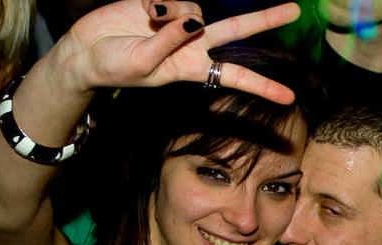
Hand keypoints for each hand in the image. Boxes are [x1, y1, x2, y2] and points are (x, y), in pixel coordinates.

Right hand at [59, 0, 299, 102]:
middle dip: (264, 19)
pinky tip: (146, 8)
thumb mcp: (144, 64)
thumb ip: (170, 42)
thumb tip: (195, 21)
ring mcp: (180, 24)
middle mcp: (193, 45)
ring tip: (149, 20)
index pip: (234, 77)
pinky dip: (161, 0)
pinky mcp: (164, 5)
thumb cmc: (114, 68)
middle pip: (237, 30)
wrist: (87, 52)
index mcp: (192, 68)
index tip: (289, 97)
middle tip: (294, 10)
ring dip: (175, 10)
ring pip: (198, 7)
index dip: (262, 86)